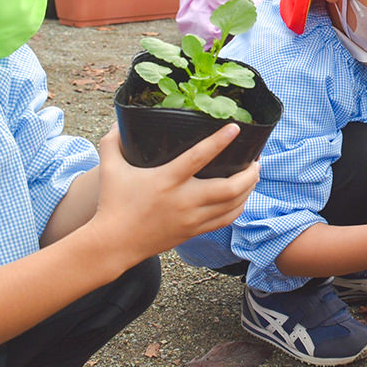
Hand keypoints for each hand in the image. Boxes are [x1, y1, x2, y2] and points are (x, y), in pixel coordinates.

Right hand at [88, 124, 258, 265]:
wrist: (113, 245)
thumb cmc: (112, 203)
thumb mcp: (109, 168)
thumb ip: (113, 142)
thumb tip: (119, 120)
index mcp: (167, 180)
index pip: (198, 157)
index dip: (219, 141)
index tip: (236, 128)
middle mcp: (184, 200)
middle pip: (229, 188)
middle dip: (250, 173)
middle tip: (257, 159)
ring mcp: (191, 219)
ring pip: (233, 205)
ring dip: (249, 188)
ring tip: (254, 174)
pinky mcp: (193, 232)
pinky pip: (225, 220)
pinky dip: (239, 206)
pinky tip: (242, 196)